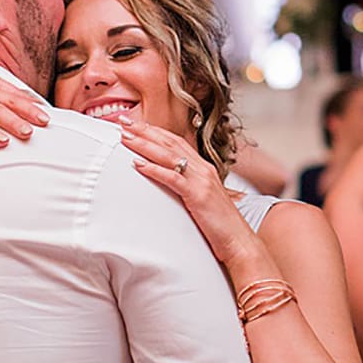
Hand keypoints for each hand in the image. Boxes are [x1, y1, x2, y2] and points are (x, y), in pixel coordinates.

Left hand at [118, 122, 256, 264]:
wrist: (239, 240)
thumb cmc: (220, 224)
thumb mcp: (202, 199)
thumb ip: (188, 186)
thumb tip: (169, 182)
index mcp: (204, 168)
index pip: (176, 142)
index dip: (155, 131)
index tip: (136, 125)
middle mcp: (203, 169)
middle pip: (170, 143)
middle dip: (145, 131)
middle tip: (124, 122)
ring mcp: (202, 181)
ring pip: (169, 156)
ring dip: (145, 145)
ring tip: (126, 138)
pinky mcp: (198, 195)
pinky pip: (173, 178)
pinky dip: (154, 170)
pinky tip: (139, 164)